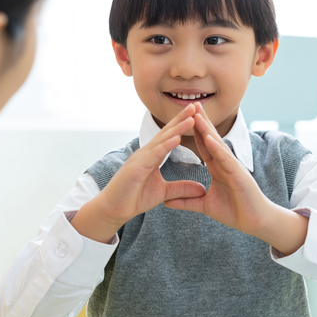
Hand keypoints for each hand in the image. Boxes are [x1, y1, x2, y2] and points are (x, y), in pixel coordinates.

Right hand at [71, 104, 205, 242]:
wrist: (113, 210)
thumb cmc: (134, 198)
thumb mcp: (164, 193)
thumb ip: (182, 189)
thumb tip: (202, 189)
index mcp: (152, 156)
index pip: (169, 137)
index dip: (182, 125)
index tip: (196, 115)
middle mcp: (146, 153)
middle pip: (166, 133)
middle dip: (181, 119)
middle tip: (195, 106)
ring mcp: (140, 159)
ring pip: (161, 141)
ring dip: (176, 128)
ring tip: (190, 118)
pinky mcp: (135, 168)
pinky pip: (153, 155)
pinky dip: (165, 146)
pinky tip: (176, 139)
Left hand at [164, 103, 308, 254]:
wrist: (255, 222)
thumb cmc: (235, 212)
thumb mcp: (205, 206)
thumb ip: (187, 201)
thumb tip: (166, 202)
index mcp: (218, 168)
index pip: (204, 145)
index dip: (194, 131)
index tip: (183, 117)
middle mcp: (225, 163)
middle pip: (211, 138)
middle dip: (200, 122)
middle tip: (191, 104)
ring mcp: (233, 167)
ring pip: (218, 144)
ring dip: (207, 129)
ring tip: (196, 113)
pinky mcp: (239, 175)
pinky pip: (226, 159)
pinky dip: (217, 148)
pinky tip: (209, 137)